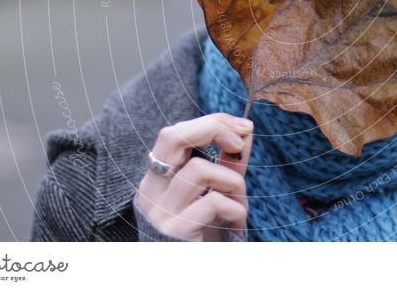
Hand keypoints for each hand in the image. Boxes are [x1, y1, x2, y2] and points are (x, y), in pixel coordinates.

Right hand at [134, 112, 253, 240]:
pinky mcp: (174, 231)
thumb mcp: (217, 192)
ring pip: (198, 168)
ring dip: (232, 181)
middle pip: (173, 136)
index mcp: (157, 178)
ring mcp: (159, 211)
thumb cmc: (205, 234)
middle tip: (239, 141)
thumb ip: (228, 163)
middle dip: (213, 129)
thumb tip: (245, 131)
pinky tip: (235, 224)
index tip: (243, 126)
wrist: (195, 275)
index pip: (174, 133)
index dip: (211, 122)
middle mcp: (150, 191)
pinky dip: (236, 209)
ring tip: (240, 204)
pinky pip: (213, 202)